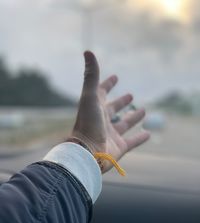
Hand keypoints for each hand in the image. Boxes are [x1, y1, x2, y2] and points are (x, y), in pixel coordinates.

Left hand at [71, 51, 149, 172]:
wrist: (88, 152)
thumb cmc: (89, 123)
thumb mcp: (90, 97)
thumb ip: (91, 76)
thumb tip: (87, 51)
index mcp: (95, 108)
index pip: (101, 92)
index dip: (108, 84)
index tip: (115, 77)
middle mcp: (102, 121)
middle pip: (113, 109)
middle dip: (121, 102)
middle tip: (130, 95)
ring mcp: (111, 134)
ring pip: (124, 124)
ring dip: (133, 118)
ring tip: (143, 110)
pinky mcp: (119, 147)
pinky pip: (132, 141)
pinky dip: (140, 138)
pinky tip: (148, 133)